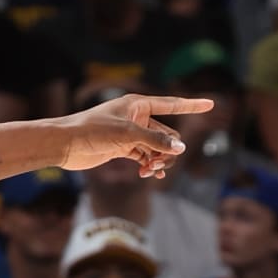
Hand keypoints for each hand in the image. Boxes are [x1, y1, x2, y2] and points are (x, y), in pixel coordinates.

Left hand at [58, 94, 212, 180]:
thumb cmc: (92, 131)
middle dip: (168, 149)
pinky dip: (149, 164)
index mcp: (137, 104)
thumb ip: (155, 141)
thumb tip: (181, 148)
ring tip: (150, 171)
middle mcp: (136, 117)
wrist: (65, 144)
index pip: (172, 103)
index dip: (192, 105)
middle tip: (158, 164)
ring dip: (158, 160)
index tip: (212, 104)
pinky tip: (150, 174)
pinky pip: (145, 156)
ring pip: (156, 147)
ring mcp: (130, 134)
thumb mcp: (127, 135)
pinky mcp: (122, 148)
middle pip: (167, 134)